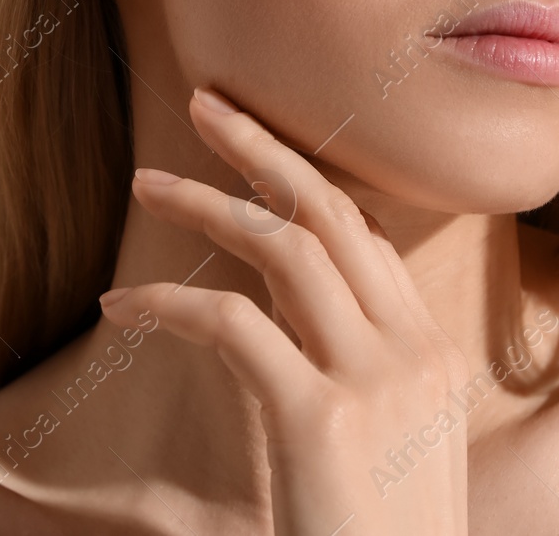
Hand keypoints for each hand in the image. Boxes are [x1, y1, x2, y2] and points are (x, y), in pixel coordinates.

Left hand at [98, 86, 471, 534]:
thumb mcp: (396, 455)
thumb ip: (358, 387)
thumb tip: (288, 341)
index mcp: (433, 356)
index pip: (372, 238)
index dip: (311, 182)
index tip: (262, 153)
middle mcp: (412, 350)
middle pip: (336, 212)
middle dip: (268, 149)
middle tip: (210, 103)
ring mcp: (374, 379)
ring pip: (285, 246)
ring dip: (212, 201)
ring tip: (150, 179)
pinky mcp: (318, 418)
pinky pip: (232, 323)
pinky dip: (171, 302)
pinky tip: (125, 303)